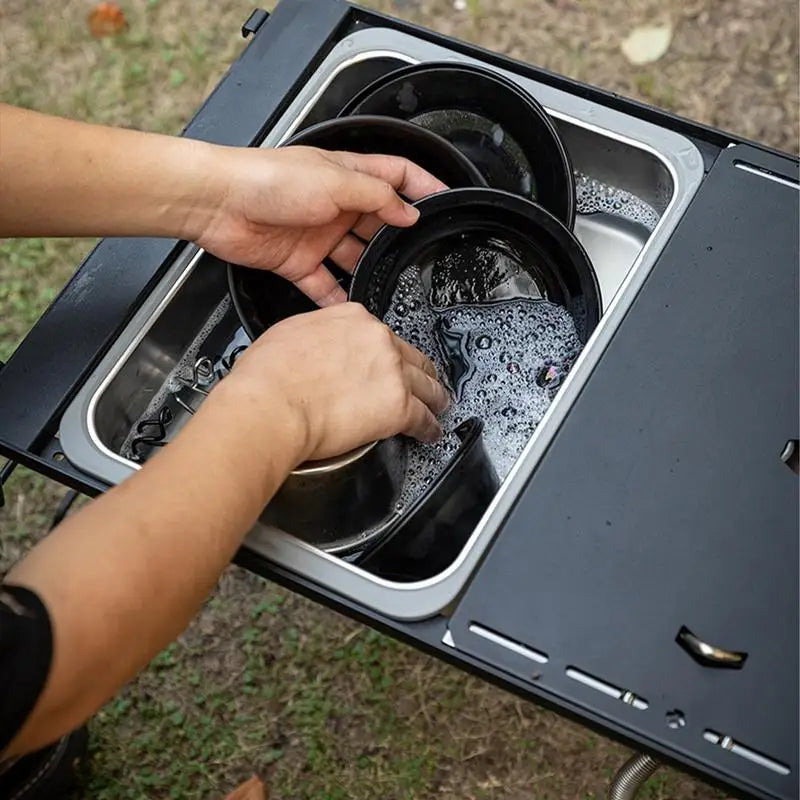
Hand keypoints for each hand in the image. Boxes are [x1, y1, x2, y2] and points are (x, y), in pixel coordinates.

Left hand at [193, 145, 446, 305]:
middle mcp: (335, 205)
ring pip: (355, 257)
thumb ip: (376, 198)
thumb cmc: (268, 179)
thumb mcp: (335, 182)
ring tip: (390, 285)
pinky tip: (352, 309)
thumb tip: (407, 212)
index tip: (445, 201)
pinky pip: (325, 285)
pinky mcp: (297, 261)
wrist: (218, 203)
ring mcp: (317, 235)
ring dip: (369, 270)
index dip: (422, 186)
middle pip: (378, 222)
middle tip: (418, 255)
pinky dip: (338, 298)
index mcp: (347, 176)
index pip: (396, 176)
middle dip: (397, 237)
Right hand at [221, 303, 450, 464]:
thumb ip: (318, 337)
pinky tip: (430, 432)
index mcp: (353, 318)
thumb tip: (319, 351)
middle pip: (411, 356)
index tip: (388, 361)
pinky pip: (424, 418)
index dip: (388, 352)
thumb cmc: (270, 375)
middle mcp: (378, 340)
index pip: (382, 334)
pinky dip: (429, 428)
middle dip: (420, 371)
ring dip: (434, 397)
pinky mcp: (398, 406)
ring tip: (437, 407)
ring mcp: (392, 373)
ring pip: (426, 385)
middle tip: (425, 382)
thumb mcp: (291, 333)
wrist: (271, 404)